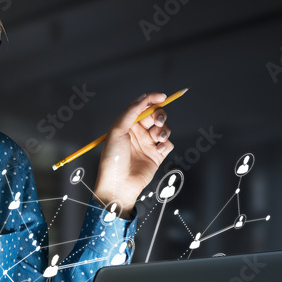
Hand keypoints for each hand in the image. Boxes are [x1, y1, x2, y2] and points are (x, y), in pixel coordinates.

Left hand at [93, 92, 174, 216]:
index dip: (152, 99)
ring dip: (164, 130)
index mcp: (126, 125)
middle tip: (158, 121)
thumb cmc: (113, 158)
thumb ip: (131, 112)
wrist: (119, 184)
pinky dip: (166, 144)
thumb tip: (144, 98)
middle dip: (160, 115)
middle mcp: (137, 133)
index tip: (161, 97)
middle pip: (155, 116)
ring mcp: (148, 144)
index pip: (141, 107)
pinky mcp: (157, 156)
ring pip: (164, 129)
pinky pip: (168, 144)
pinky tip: (158, 150)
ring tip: (158, 138)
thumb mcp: (117, 130)